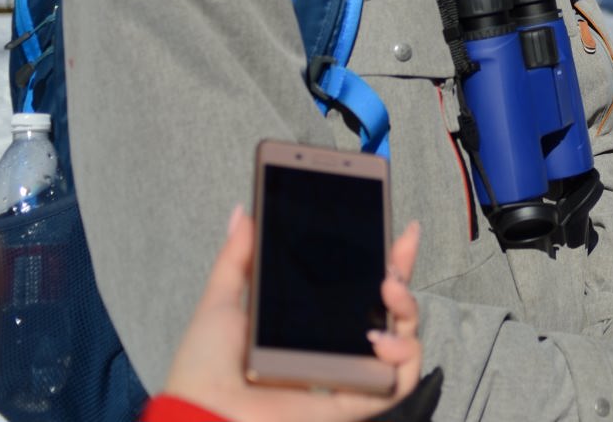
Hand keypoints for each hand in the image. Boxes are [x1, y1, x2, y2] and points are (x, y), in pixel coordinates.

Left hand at [162, 208, 422, 421]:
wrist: (204, 409)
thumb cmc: (205, 367)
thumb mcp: (221, 301)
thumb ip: (237, 256)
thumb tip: (244, 211)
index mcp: (310, 324)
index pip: (358, 286)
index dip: (383, 257)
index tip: (394, 228)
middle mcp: (334, 348)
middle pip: (389, 308)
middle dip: (405, 271)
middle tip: (403, 244)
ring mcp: (347, 374)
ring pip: (404, 340)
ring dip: (408, 310)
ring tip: (389, 291)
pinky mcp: (353, 401)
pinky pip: (398, 383)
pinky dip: (404, 358)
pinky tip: (383, 341)